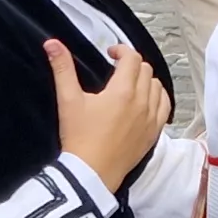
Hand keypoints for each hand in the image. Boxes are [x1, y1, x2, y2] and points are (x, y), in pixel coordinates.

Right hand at [49, 40, 168, 189]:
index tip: (111, 54)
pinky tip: (147, 100)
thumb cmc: (80, 139)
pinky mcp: (153, 133)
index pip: (132, 58)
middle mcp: (141, 102)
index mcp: (122, 91)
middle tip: (117, 69)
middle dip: (132, 64)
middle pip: (146, 69)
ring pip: (158, 86)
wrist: (91, 173)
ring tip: (131, 83)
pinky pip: (165, 106)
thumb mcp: (68, 100)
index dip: (121, 51)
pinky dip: (158, 98)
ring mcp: (150, 118)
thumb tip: (53, 44)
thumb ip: (62, 68)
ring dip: (146, 79)